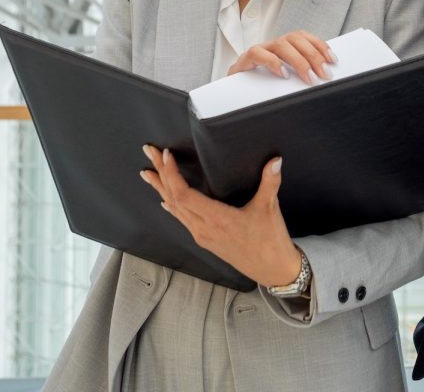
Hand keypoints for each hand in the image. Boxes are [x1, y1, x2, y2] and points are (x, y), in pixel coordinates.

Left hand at [140, 144, 301, 287]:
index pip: (184, 194)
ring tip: (148, 173)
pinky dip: (172, 205)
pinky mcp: (206, 240)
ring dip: (161, 188)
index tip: (168, 155)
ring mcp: (202, 235)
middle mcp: (204, 228)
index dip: (172, 174)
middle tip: (149, 152)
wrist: (273, 270)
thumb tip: (275, 160)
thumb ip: (270, 181)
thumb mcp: (270, 208)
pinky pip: (182, 219)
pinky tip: (164, 200)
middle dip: (161, 174)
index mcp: (217, 219)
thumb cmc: (270, 241)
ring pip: (174, 209)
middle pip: (173, 198)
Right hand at [228, 30, 335, 84]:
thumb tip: (323, 79)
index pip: (304, 37)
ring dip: (299, 61)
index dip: (320, 45)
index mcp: (284, 46)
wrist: (233, 91)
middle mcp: (272, 44)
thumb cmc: (262, 84)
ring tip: (309, 77)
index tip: (333, 60)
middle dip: (313, 56)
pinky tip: (284, 74)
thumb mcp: (285, 78)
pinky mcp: (245, 60)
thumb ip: (300, 75)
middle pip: (296, 39)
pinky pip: (258, 54)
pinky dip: (273, 62)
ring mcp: (259, 50)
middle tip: (324, 74)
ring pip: (281, 44)